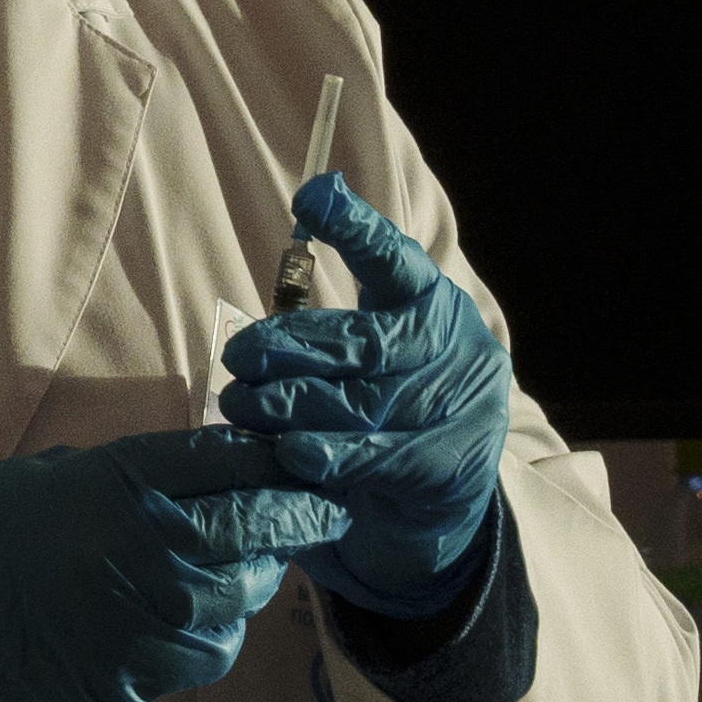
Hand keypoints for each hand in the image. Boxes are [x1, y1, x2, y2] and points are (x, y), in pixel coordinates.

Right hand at [0, 424, 347, 701]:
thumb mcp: (55, 475)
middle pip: (256, 524)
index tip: (303, 455)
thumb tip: (208, 468)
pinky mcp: (137, 677)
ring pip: (243, 595)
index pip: (229, 459)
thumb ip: (132, 473)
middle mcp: (144, 549)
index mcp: (118, 484)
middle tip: (326, 509)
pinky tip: (209, 617)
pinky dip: (221, 631)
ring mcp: (144, 621)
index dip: (277, 455)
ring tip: (259, 562)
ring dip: (259, 575)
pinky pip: (210, 653)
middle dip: (302, 512)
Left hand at [221, 170, 510, 618]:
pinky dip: (333, 454)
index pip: (396, 259)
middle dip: (293, 346)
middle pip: (369, 340)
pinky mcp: (456, 465)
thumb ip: (326, 332)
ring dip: (294, 404)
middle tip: (237, 355)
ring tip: (242, 407)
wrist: (438, 502)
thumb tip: (255, 321)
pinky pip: (383, 457)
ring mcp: (464, 407)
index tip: (310, 199)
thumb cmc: (385, 411)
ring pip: (367, 401)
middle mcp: (459, 346)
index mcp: (433, 303)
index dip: (356, 228)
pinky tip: (290, 452)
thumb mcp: (366, 357)